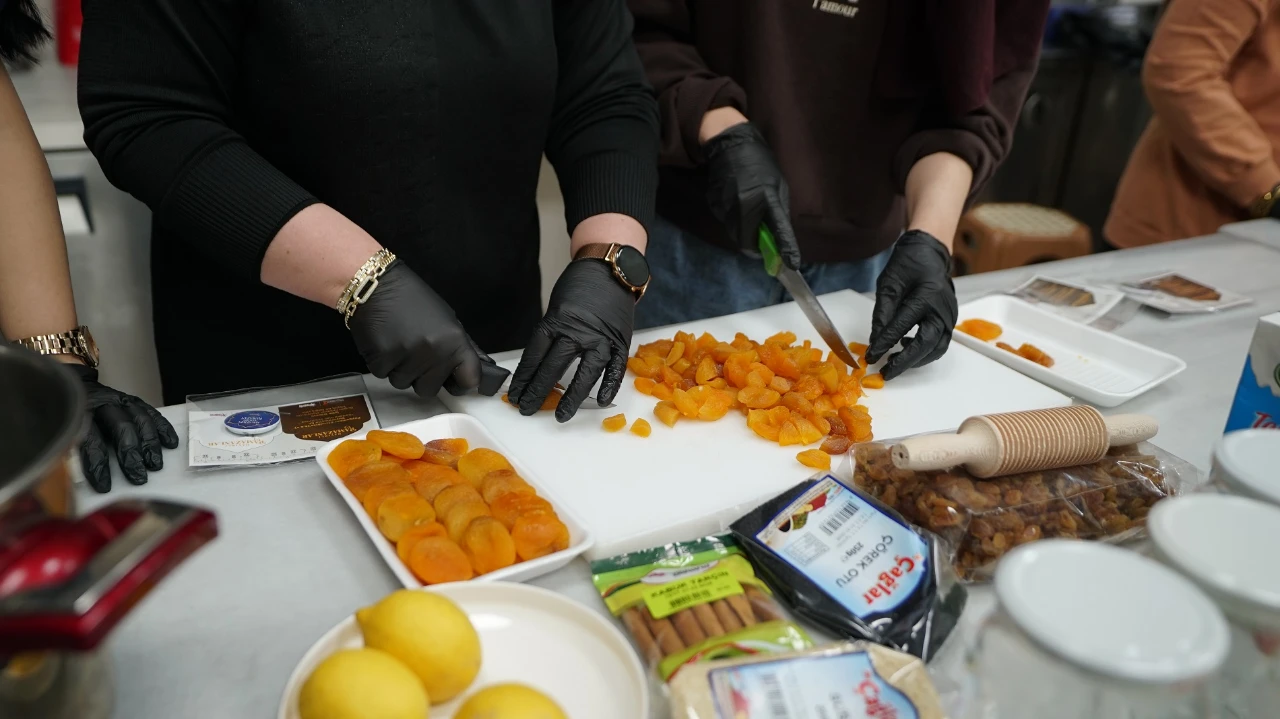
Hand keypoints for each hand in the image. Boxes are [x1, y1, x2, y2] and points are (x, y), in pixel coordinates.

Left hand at [68, 363, 178, 492]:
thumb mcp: (60, 430)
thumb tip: (77, 479)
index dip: (98, 465)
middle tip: (138, 477)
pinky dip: (162, 428)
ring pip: (140, 420)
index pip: (91, 440)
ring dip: (150, 444)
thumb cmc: (65, 413)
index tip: (104, 485)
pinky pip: (150, 412)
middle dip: (132, 455)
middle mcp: (101, 404)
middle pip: (121, 428)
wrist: (70, 386)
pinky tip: (170, 443)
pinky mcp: (131, 400)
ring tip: (155, 465)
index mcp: (79, 414)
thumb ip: (69, 450)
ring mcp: (118, 400)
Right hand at [349, 260, 507, 397]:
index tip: (454, 379)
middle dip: (423, 377)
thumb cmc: (412, 300)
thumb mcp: (447, 318)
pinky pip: (384, 376)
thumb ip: (463, 346)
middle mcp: (434, 352)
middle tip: (416, 352)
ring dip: (400, 369)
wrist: (375, 286)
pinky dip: (383, 364)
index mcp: (455, 340)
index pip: (470, 379)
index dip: (461, 382)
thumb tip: (482, 367)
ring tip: (398, 343)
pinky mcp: (382, 360)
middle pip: (430, 389)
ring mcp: (407, 357)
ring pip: (404, 384)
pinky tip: (384, 343)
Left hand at [508, 259, 633, 421]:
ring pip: (585, 373)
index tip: (516, 392)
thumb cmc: (581, 286)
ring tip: (562, 415)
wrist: (611, 269)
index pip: (535, 354)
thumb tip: (540, 361)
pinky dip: (609, 386)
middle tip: (527, 408)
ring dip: (572, 397)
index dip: (524, 377)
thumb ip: (551, 332)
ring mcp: (601, 338)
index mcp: (557, 321)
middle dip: (538, 391)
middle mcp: (578, 331)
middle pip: (554, 367)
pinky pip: (615, 368)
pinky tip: (600, 401)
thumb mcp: (557, 306)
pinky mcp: (620, 341)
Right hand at [703, 123, 801, 269]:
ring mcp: (728, 206)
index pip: (779, 228)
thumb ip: (778, 209)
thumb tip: (776, 233)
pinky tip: (734, 201)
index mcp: (768, 197)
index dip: (786, 247)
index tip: (791, 264)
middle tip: (759, 242)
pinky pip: (725, 222)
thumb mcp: (777, 184)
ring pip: (735, 234)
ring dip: (743, 232)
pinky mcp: (715, 205)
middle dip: (754, 245)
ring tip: (746, 211)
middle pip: (748, 241)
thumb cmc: (759, 164)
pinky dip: (732, 220)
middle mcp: (746, 205)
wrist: (730, 146)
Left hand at [865, 231, 957, 379]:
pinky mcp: (950, 321)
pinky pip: (939, 343)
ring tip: (894, 363)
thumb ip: (882, 314)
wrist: (929, 254)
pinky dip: (924, 352)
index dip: (885, 344)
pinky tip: (906, 347)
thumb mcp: (888, 285)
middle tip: (886, 372)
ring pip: (936, 348)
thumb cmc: (908, 265)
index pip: (902, 326)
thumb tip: (875, 340)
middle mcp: (942, 309)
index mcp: (926, 296)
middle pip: (926, 344)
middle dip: (905, 362)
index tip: (871, 357)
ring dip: (916, 360)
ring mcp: (950, 316)